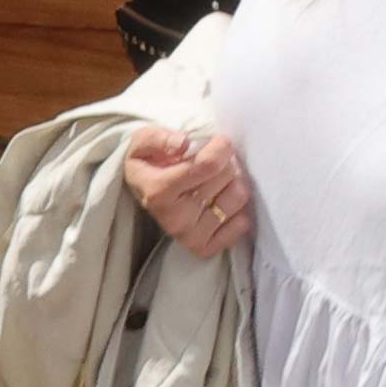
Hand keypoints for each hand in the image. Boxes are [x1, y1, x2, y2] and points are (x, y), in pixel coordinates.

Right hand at [121, 125, 252, 257]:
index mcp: (158, 191)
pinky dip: (237, 208)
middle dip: (224, 163)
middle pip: (226, 176)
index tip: (217, 141)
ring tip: (216, 181)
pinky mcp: (204, 247)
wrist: (144, 191)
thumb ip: (160, 138)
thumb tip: (183, 144)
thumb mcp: (143, 141)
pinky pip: (242, 223)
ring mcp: (189, 236)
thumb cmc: (149, 162)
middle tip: (210, 164)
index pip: (208, 165)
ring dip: (233, 182)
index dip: (219, 147)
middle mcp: (174, 218)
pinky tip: (220, 201)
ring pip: (238, 196)